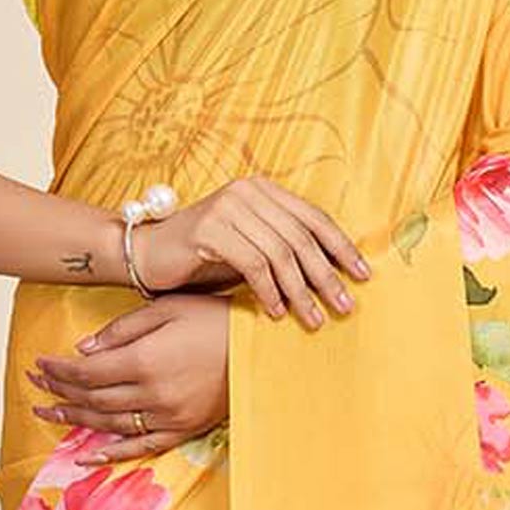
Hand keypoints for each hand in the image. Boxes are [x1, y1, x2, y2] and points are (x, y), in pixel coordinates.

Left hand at [27, 292, 229, 459]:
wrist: (264, 349)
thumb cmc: (217, 320)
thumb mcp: (168, 309)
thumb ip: (123, 330)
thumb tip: (84, 350)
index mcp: (145, 360)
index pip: (87, 372)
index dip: (59, 371)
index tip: (40, 365)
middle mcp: (152, 394)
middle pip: (93, 398)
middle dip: (59, 392)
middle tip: (34, 385)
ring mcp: (168, 416)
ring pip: (109, 423)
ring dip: (74, 419)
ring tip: (47, 414)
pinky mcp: (183, 430)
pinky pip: (140, 447)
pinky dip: (111, 455)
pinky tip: (87, 457)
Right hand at [133, 170, 373, 327]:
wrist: (147, 253)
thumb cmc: (203, 256)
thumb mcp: (250, 248)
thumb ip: (284, 251)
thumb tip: (332, 276)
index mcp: (264, 190)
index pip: (314, 217)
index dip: (342, 247)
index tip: (363, 276)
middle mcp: (248, 192)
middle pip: (301, 238)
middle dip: (326, 276)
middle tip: (343, 306)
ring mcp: (228, 207)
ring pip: (280, 253)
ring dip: (300, 291)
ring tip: (312, 319)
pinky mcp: (209, 228)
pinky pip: (252, 263)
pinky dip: (268, 291)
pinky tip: (276, 312)